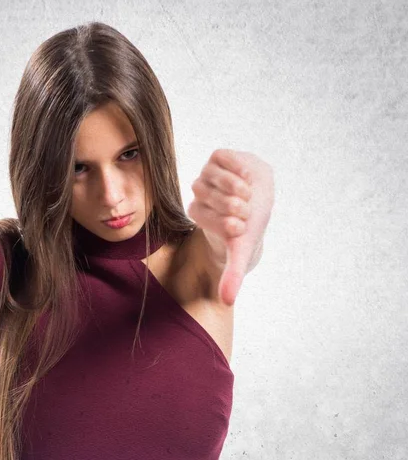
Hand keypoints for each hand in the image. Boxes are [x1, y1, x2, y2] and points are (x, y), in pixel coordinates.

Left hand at [188, 149, 273, 305]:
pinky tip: (249, 176)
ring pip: (212, 175)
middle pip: (204, 194)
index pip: (199, 213)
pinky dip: (236, 165)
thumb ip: (232, 274)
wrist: (260, 199)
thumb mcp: (241, 252)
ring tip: (248, 195)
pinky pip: (221, 156)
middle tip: (246, 211)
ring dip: (234, 186)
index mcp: (198, 213)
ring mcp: (207, 174)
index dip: (222, 221)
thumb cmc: (248, 227)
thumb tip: (227, 302)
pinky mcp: (219, 157)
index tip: (239, 227)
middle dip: (231, 205)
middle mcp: (198, 193)